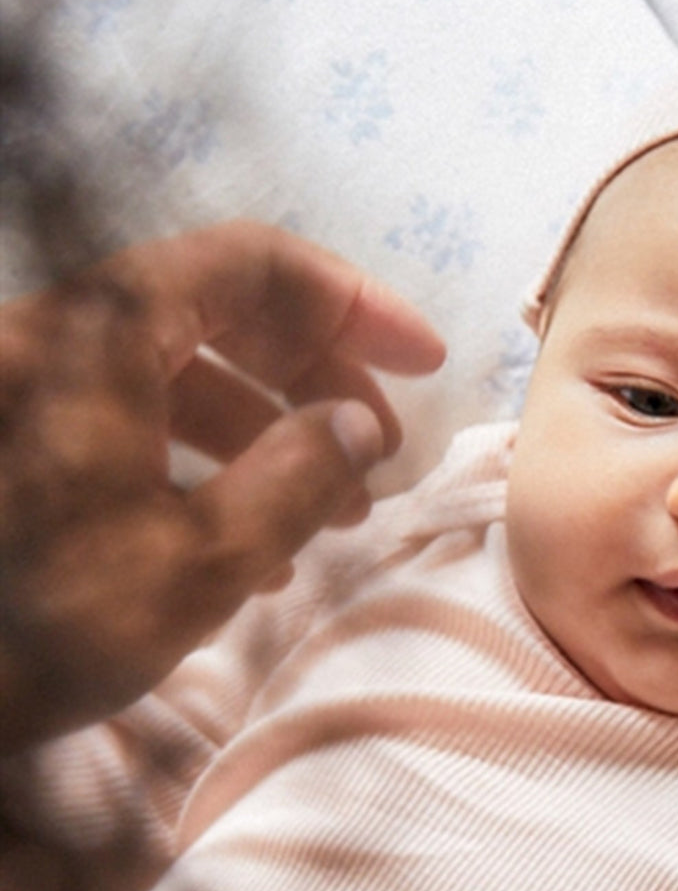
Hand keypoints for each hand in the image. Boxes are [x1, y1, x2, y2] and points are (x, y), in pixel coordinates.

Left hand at [0, 221, 445, 751]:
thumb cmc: (29, 626)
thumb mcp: (195, 563)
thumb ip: (297, 481)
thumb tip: (360, 426)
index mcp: (104, 334)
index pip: (257, 264)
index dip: (355, 304)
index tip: (423, 363)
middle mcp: (60, 338)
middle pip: (221, 311)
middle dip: (317, 376)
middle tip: (383, 445)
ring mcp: (29, 389)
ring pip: (179, 373)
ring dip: (269, 430)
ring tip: (333, 513)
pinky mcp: (15, 444)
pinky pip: (131, 420)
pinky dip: (205, 461)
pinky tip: (248, 544)